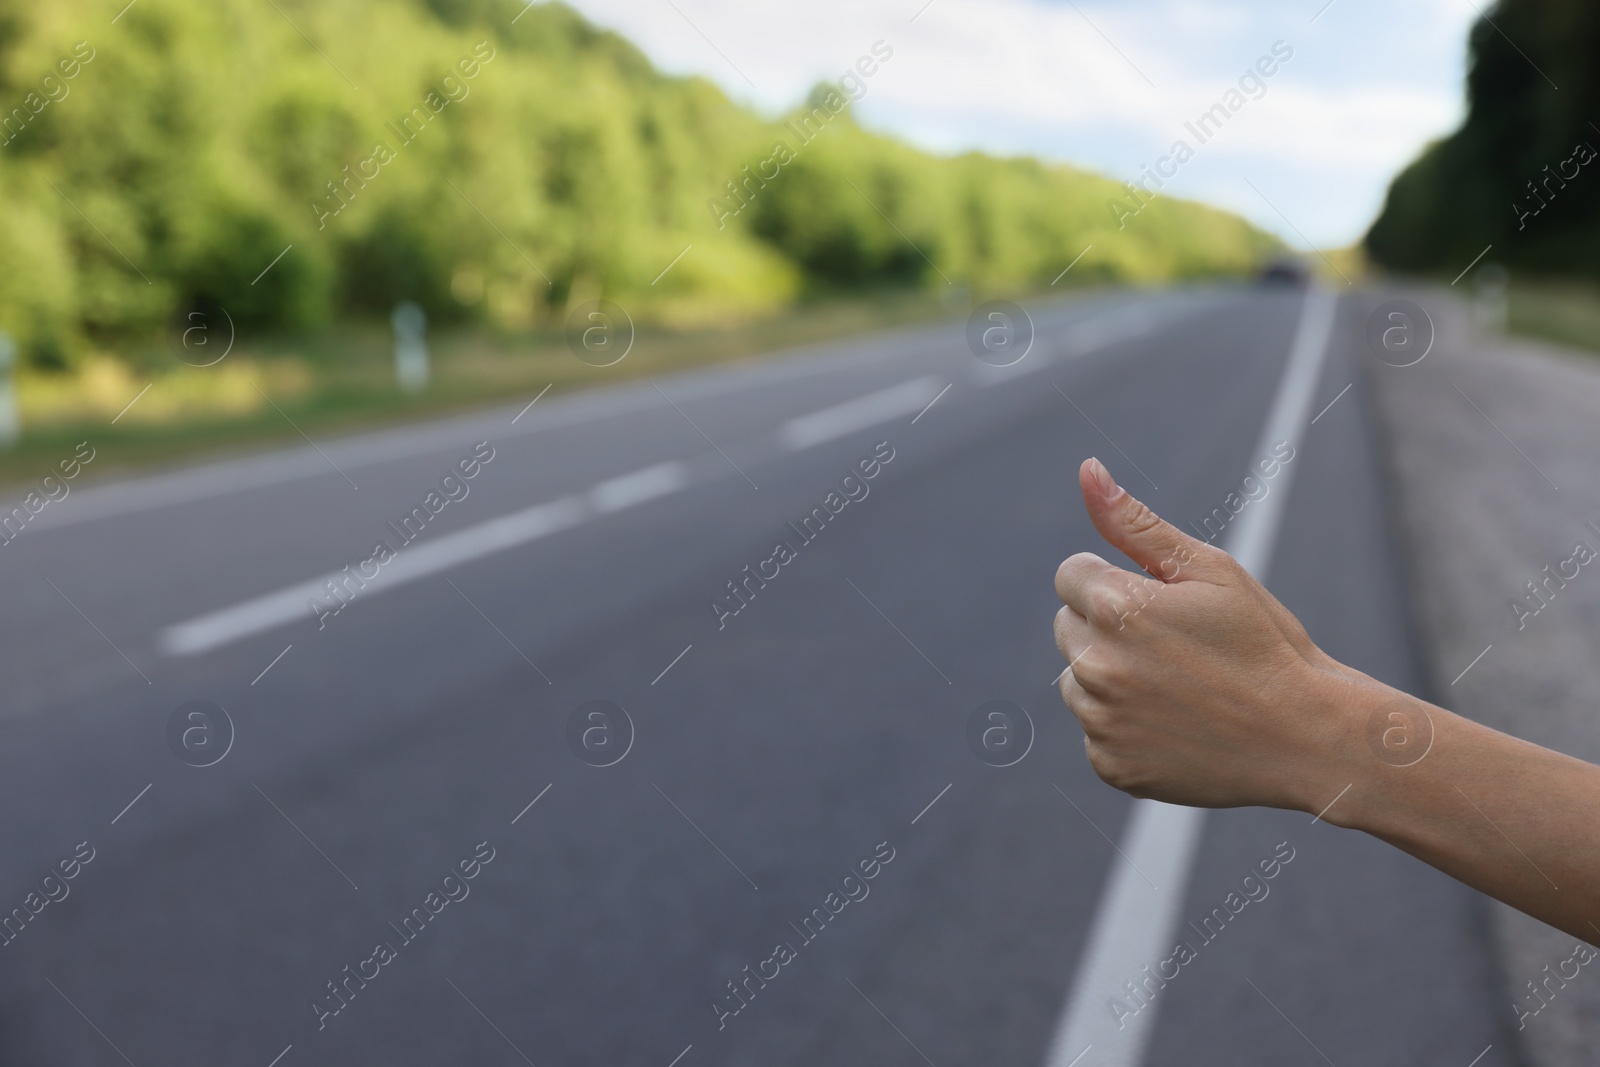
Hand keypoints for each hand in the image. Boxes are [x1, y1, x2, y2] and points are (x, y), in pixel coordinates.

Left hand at [1053, 458, 1374, 810]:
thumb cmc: (1264, 643)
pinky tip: (1177, 724)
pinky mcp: (1110, 765)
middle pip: (1068, 627)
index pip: (1071, 575)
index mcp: (1116, 608)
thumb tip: (1088, 470)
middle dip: (1107, 626)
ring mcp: (1100, 722)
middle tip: (1175, 645)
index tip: (1159, 602)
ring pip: (1076, 681)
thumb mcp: (1209, 570)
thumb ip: (1136, 523)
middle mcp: (1095, 667)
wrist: (1307, 737)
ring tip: (1178, 686)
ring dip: (1110, 677)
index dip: (1116, 582)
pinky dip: (1125, 727)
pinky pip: (1096, 731)